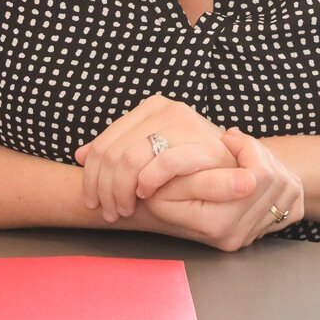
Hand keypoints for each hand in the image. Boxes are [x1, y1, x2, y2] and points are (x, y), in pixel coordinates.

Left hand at [74, 96, 229, 222]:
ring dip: (120, 191)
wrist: (241, 165)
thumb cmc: (195, 164)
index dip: (90, 176)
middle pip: (110, 152)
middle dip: (103, 188)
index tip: (92, 200)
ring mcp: (182, 122)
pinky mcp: (198, 140)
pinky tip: (144, 195)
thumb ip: (122, 151)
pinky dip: (146, 181)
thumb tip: (78, 155)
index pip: (102, 143)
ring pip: (128, 158)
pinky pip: (159, 161)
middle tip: (108, 211)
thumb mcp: (155, 153)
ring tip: (123, 209)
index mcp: (151, 108)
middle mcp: (165, 109)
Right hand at [138, 128, 304, 251]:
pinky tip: (252, 171)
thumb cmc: (163, 188)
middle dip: (257, 151)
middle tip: (234, 141)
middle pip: (275, 178)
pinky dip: (277, 176)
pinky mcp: (264, 229)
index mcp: (218, 224)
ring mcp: (252, 234)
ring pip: (285, 184)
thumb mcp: (174, 181)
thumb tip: (248, 181)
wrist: (158, 207)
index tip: (228, 139)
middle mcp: (237, 236)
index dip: (246, 147)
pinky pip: (290, 196)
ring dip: (267, 161)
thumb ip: (206, 180)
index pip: (257, 176)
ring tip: (241, 154)